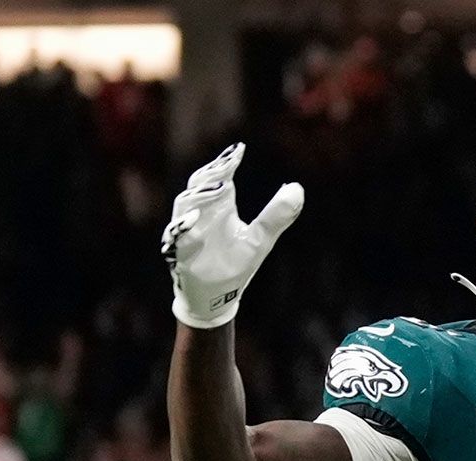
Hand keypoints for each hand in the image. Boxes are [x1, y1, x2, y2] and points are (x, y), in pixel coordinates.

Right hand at [163, 143, 304, 328]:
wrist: (217, 295)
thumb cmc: (236, 264)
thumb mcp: (261, 238)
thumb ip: (277, 215)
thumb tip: (297, 188)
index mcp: (219, 206)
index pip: (220, 177)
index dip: (227, 163)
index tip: (240, 150)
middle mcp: (200, 212)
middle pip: (200, 184)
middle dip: (212, 174)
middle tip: (228, 165)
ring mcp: (187, 229)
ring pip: (185, 204)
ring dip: (200, 196)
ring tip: (218, 188)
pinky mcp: (179, 248)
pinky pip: (177, 234)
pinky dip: (184, 225)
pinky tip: (195, 219)